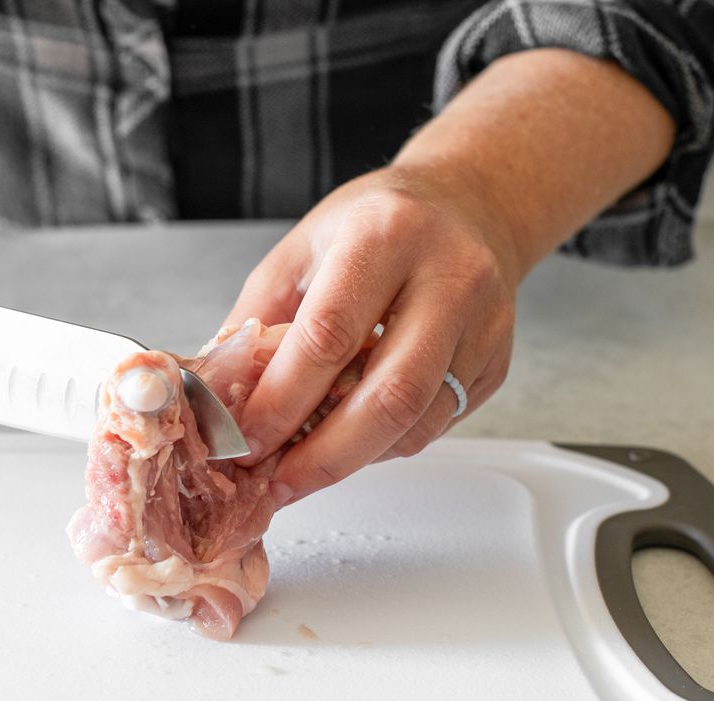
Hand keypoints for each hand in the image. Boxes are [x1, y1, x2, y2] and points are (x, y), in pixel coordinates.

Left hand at [223, 164, 520, 504]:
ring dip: (353, 459)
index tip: (246, 441)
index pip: (329, 336)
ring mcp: (483, 323)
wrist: (468, 205)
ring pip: (418, 422)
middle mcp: (448, 277)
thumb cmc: (375, 226)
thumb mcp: (300, 251)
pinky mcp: (496, 362)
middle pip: (390, 395)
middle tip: (279, 483)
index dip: (282, 400)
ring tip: (303, 470)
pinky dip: (384, 446)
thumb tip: (217, 400)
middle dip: (325, 456)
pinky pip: (436, 425)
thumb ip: (256, 322)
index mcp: (384, 236)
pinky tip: (349, 442)